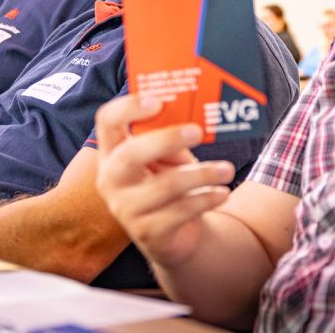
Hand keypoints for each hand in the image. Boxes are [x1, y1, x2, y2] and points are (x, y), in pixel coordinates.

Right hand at [94, 96, 235, 268]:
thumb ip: (172, 138)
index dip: (128, 107)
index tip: (158, 101)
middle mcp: (111, 180)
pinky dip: (206, 199)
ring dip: (202, 174)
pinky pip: (180, 212)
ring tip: (227, 170)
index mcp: (112, 153)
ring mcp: (126, 209)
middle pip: (130, 154)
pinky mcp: (147, 233)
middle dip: (166, 139)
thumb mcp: (168, 158)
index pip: (107, 121)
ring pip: (165, 185)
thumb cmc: (170, 182)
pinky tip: (223, 193)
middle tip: (198, 131)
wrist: (174, 235)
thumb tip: (194, 119)